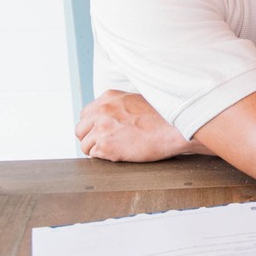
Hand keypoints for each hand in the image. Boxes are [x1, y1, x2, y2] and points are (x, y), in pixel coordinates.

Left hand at [75, 91, 194, 161]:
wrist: (174, 130)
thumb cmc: (162, 118)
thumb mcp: (135, 101)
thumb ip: (117, 107)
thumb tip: (110, 119)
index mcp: (108, 98)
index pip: (86, 114)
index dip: (92, 126)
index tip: (101, 132)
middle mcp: (101, 111)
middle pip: (80, 129)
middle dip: (90, 138)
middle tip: (105, 143)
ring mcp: (102, 128)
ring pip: (85, 145)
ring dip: (97, 150)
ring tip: (115, 150)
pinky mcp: (106, 146)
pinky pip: (94, 156)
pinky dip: (104, 158)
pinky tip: (120, 154)